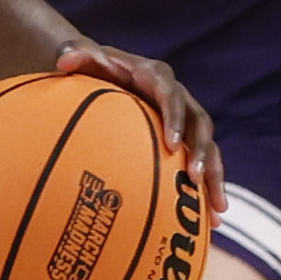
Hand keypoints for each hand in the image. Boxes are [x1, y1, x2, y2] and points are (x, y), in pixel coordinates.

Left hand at [51, 42, 224, 217]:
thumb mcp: (83, 58)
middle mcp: (177, 98)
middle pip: (201, 124)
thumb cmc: (92, 68)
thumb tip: (63, 61)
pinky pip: (200, 164)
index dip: (176, 118)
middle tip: (194, 177)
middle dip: (201, 151)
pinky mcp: (184, 139)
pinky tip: (212, 223)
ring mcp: (184, 120)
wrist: (104, 73)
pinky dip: (207, 190)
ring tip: (217, 209)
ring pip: (208, 148)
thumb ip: (77, 56)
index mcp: (157, 77)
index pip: (171, 96)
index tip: (173, 144)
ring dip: (214, 176)